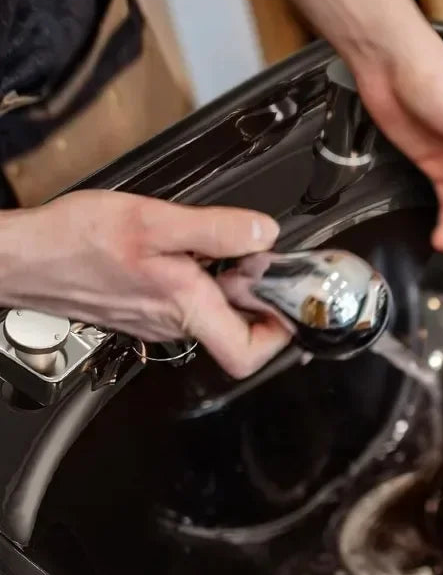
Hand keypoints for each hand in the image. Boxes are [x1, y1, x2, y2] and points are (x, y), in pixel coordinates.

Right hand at [0, 190, 292, 377]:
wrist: (22, 257)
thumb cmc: (75, 241)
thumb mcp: (154, 221)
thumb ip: (216, 229)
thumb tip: (263, 234)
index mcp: (185, 307)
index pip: (249, 353)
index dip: (279, 331)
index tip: (285, 297)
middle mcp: (176, 325)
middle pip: (241, 332)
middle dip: (259, 296)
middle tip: (256, 259)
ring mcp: (160, 322)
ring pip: (215, 316)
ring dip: (231, 288)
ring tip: (223, 252)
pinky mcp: (146, 312)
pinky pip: (189, 306)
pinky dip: (203, 284)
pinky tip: (192, 255)